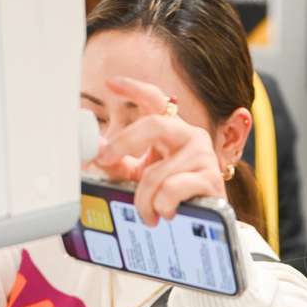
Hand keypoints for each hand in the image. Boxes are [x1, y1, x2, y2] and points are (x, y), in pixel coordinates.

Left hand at [94, 77, 225, 225]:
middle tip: (105, 159)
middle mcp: (190, 136)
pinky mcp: (211, 177)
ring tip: (147, 215)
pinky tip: (167, 213)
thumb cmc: (174, 197)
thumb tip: (96, 150)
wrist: (205, 223)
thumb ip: (117, 163)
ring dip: (143, 200)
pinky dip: (162, 205)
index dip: (135, 89)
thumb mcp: (139, 177)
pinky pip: (173, 189)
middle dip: (124, 141)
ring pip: (156, 173)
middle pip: (155, 124)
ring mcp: (203, 155)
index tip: (112, 82)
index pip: (156, 102)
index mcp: (172, 132)